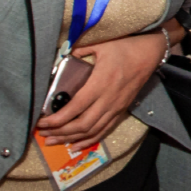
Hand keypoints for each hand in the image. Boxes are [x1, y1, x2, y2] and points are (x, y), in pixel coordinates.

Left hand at [36, 30, 168, 148]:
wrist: (149, 54)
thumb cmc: (125, 47)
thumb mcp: (100, 44)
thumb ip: (80, 51)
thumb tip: (62, 55)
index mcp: (100, 83)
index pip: (75, 108)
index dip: (57, 120)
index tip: (41, 122)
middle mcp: (108, 100)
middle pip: (82, 125)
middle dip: (60, 133)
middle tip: (43, 134)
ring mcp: (116, 107)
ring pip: (92, 131)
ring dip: (71, 139)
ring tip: (53, 142)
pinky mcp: (121, 110)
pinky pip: (104, 130)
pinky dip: (89, 140)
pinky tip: (76, 145)